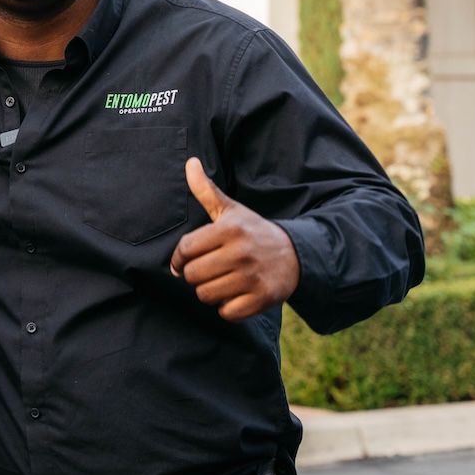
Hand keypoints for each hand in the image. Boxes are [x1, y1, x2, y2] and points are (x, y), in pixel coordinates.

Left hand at [169, 157, 299, 320]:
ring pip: (206, 295)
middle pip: (193, 275)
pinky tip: (236, 294)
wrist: (296, 255)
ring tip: (221, 281)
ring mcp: (253, 276)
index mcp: (230, 228)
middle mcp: (242, 252)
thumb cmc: (253, 232)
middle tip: (207, 271)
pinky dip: (227, 308)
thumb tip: (190, 162)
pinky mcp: (263, 298)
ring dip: (209, 292)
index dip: (178, 259)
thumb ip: (206, 190)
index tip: (183, 262)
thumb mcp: (231, 210)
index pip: (185, 249)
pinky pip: (227, 312)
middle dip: (195, 276)